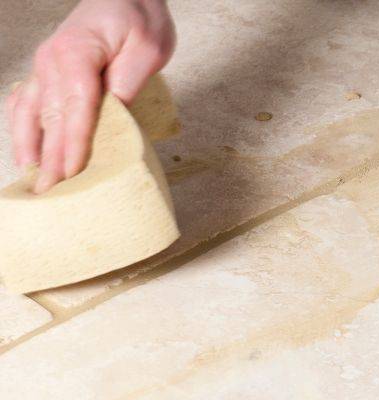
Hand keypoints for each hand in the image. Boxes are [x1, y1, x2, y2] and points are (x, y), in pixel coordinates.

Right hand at [5, 0, 174, 192]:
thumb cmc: (139, 18)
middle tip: (49, 194)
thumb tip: (115, 117)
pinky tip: (24, 154)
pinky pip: (26, 103)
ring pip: (30, 114)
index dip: (72, 144)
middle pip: (50, 118)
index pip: (74, 109)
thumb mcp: (147, 48)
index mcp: (76, 54)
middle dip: (48, 158)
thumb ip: (130, 81)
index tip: (70, 173)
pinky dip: (22, 129)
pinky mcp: (47, 72)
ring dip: (29, 149)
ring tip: (31, 182)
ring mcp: (44, 66)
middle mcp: (51, 61)